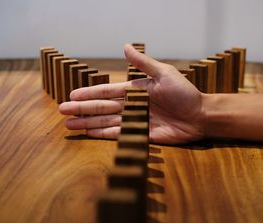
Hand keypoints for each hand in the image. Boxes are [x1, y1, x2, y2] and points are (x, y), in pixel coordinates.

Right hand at [59, 43, 205, 143]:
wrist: (200, 116)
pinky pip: (119, 135)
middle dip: (82, 110)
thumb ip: (143, 64)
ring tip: (70, 125)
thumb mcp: (164, 74)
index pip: (107, 92)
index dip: (89, 94)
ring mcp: (135, 121)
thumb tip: (124, 46)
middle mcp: (132, 106)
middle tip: (62, 111)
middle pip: (101, 108)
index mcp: (135, 90)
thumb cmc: (184, 93)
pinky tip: (89, 134)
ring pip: (106, 122)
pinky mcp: (141, 135)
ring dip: (88, 123)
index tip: (72, 96)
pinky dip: (103, 135)